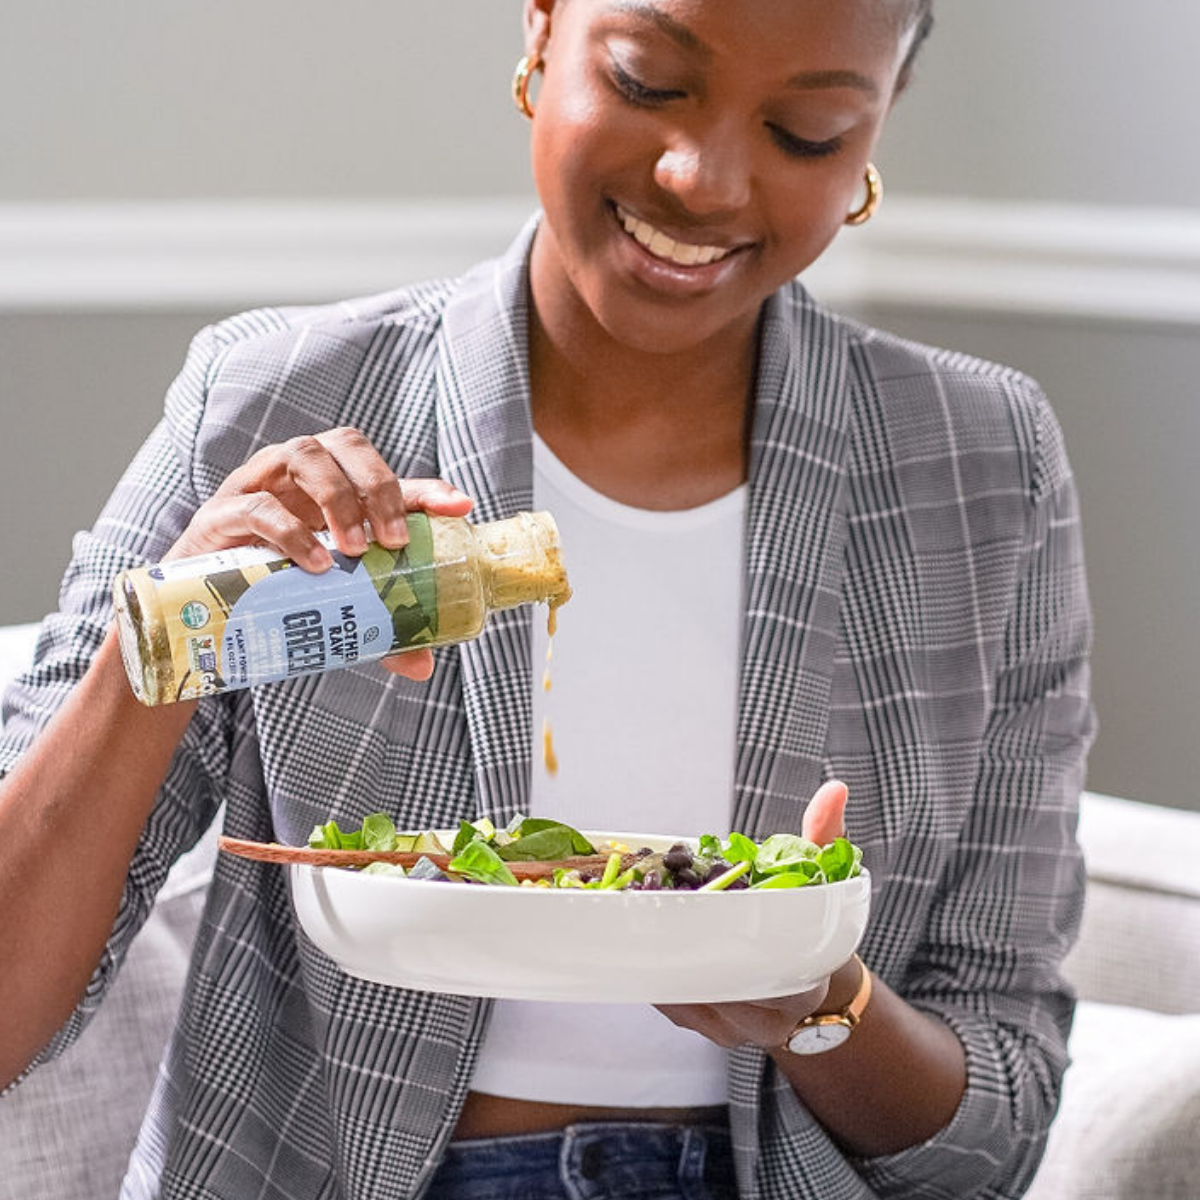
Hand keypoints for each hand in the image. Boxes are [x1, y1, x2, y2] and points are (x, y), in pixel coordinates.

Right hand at [165, 426, 473, 680]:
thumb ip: (374, 626)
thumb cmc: (274, 590)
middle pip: (344, 444)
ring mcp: (258, 484)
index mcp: (332, 486)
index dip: (423, 484)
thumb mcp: (330, 601)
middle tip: (393, 541)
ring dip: (338, 498)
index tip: (457, 506)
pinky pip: (257, 504)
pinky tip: (314, 564)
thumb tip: (424, 664)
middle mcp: (298, 473)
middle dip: (378, 486)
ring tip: (356, 551)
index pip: (383, 470)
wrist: (197, 613)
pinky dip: (291, 531)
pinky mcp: (223, 513)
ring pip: (302, 456)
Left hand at [655, 779, 853, 1049]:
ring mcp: (732, 1030)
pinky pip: (669, 1001)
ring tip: (632, 910)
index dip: (716, 935)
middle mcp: (765, 1020)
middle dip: (673, 941)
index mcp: (800, 986)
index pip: (752, 969)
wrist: (815, 981)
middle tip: (644, 898)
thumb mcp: (828, 881)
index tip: (690, 903)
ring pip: (680, 995)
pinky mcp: (704, 1027)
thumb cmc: (817, 926)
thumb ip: (825, 836)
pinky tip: (638, 935)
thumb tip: (834, 790)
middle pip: (706, 983)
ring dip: (654, 954)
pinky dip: (652, 967)